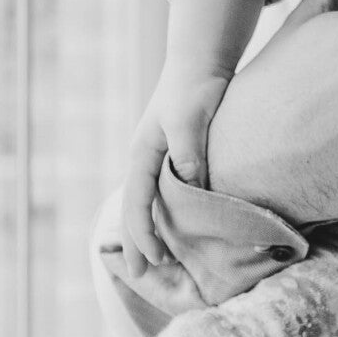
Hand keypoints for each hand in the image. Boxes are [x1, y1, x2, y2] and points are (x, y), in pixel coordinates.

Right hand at [121, 63, 232, 269]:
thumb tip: (189, 189)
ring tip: (160, 261)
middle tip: (140, 276)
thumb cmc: (194, 87)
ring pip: (149, 204)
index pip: (138, 203)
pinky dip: (166, 215)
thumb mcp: (189, 120)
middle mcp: (146, 159)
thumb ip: (188, 154)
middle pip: (135, 209)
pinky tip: (178, 229)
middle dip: (136, 243)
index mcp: (142, 154)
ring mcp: (159, 158)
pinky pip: (165, 194)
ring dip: (150, 232)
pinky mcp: (176, 156)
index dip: (144, 233)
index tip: (156, 259)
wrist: (201, 60)